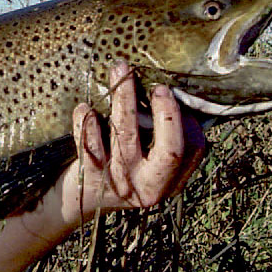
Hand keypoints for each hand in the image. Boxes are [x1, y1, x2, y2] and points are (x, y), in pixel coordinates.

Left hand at [62, 61, 206, 224]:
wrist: (79, 200)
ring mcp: (120, 184)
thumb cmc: (119, 167)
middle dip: (166, 116)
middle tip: (159, 87)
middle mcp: (148, 186)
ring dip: (124, 101)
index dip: (185, 121)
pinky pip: (91, 147)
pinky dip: (86, 125)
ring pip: (126, 138)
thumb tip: (175, 92)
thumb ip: (161, 137)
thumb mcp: (147, 162)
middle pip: (169, 151)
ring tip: (119, 72)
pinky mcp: (91, 179)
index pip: (191, 150)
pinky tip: (84, 107)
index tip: (171, 94)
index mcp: (169, 181)